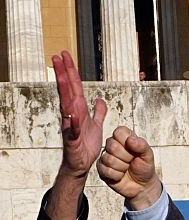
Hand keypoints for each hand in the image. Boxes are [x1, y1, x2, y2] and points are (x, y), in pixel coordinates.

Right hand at [55, 51, 106, 180]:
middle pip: (68, 91)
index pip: (75, 87)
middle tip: (57, 56)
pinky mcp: (72, 140)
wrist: (82, 164)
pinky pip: (72, 130)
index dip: (72, 72)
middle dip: (64, 74)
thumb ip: (98, 113)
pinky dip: (72, 122)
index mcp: (79, 110)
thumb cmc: (86, 145)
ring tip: (62, 76)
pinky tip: (72, 114)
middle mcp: (72, 115)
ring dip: (65, 92)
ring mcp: (70, 126)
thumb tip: (100, 100)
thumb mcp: (96, 126)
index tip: (66, 56)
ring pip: (67, 106)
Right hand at [97, 126, 161, 208]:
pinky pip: (106, 171)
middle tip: (131, 161)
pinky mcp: (101, 169)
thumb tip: (130, 139)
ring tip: (126, 168)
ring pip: (109, 159)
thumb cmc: (145, 167)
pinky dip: (117, 175)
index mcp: (123, 137)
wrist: (142, 186)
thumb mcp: (148, 155)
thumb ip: (142, 145)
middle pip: (112, 146)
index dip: (128, 143)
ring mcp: (104, 157)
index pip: (118, 132)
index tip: (135, 150)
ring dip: (122, 167)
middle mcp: (111, 145)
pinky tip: (121, 175)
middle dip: (127, 157)